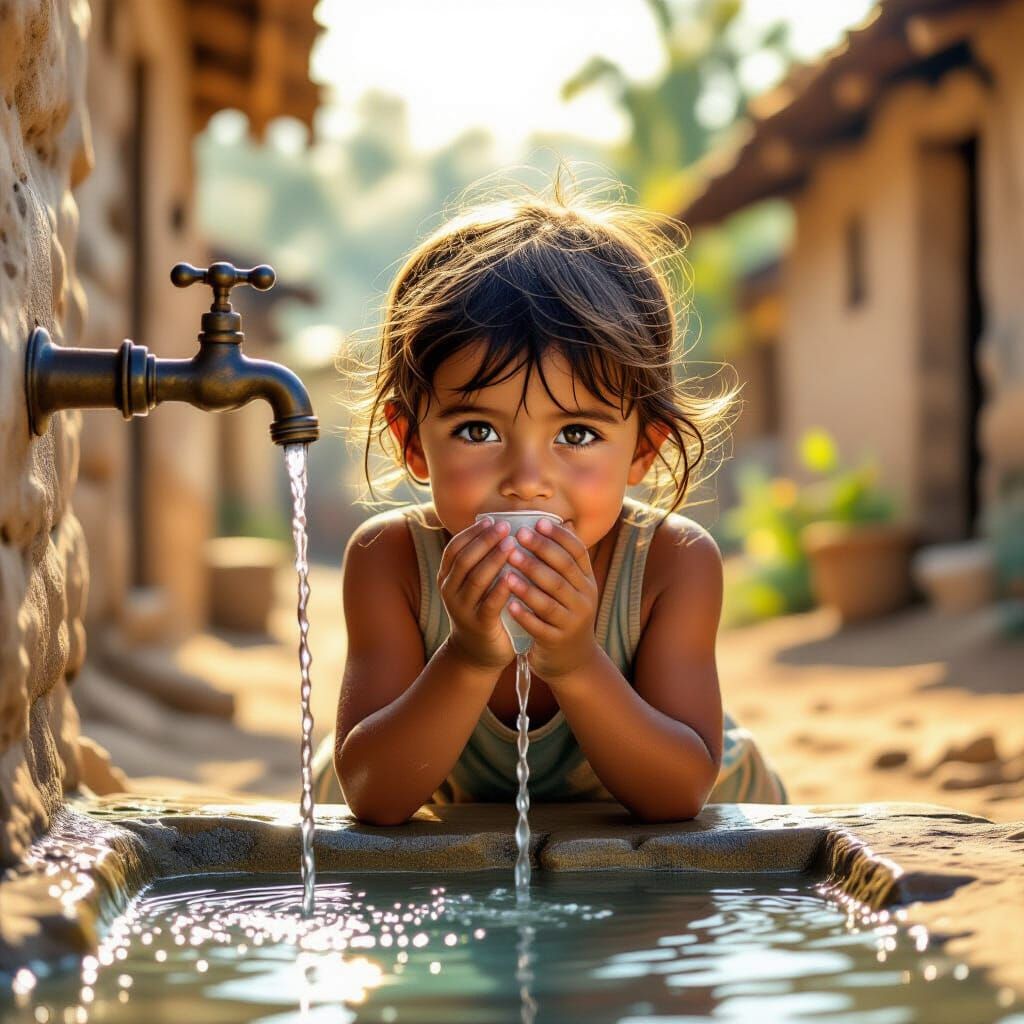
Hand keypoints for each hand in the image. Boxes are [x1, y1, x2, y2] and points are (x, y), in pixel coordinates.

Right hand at [438, 517, 516, 671]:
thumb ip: (480, 561)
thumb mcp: (473, 585)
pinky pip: (489, 603)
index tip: (491, 520)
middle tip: (504, 528)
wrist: (476, 653)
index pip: (454, 549)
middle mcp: (450, 591)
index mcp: (447, 578)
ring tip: (511, 545)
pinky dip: (500, 589)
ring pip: (476, 579)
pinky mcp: (479, 624)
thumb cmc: (481, 610)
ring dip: (494, 560)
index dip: (472, 533)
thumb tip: (499, 526)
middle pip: (465, 560)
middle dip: (484, 541)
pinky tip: (513, 577)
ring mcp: (462, 609)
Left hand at [504, 518, 601, 680]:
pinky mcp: (557, 641)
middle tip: (517, 537)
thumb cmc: (565, 614)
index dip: (558, 537)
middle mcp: (584, 600)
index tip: (537, 523)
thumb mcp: (573, 588)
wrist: (573, 660)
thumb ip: (566, 560)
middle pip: (563, 571)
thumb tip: (562, 521)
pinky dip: (525, 614)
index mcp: (587, 582)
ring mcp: (572, 622)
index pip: (577, 553)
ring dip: (528, 582)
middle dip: (540, 552)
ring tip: (508, 568)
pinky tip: (509, 604)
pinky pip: (540, 626)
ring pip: (551, 598)